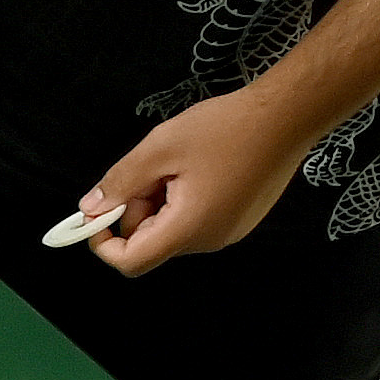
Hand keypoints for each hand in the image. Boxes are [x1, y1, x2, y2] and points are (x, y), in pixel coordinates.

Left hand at [72, 82, 320, 274]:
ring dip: (161, 200)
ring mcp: (228, 232)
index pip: (131, 261)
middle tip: (149, 167)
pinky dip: (183, 198)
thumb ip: (121, 181)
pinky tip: (199, 165)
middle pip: (151, 241)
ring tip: (178, 161)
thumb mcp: (160, 148)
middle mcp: (210, 240)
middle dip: (137, 208)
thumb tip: (90, 208)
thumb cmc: (228, 128)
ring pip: (173, 228)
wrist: (288, 117)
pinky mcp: (240, 220)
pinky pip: (196, 219)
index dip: (104, 242)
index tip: (97, 212)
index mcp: (189, 229)